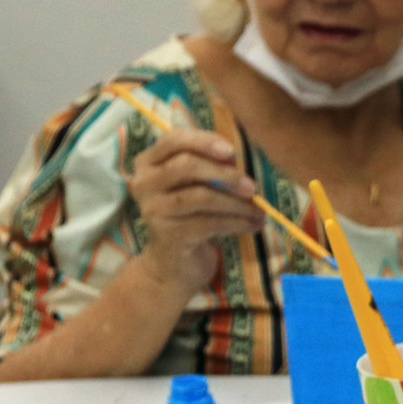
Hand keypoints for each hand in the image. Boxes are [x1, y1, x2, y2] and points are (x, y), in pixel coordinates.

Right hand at [126, 129, 263, 296]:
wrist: (175, 263)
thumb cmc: (191, 216)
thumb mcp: (198, 187)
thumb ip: (211, 167)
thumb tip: (232, 156)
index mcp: (148, 163)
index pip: (172, 140)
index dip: (203, 141)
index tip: (232, 150)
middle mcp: (143, 183)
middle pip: (187, 166)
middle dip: (225, 175)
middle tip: (252, 188)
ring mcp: (153, 209)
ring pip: (201, 196)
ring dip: (237, 203)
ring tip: (259, 211)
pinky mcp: (169, 234)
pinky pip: (210, 223)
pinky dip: (238, 223)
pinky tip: (254, 226)